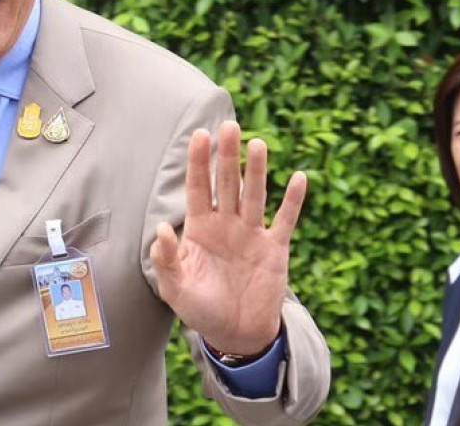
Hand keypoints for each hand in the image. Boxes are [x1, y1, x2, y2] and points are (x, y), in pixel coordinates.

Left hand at [149, 120, 306, 354]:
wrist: (235, 334)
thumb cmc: (201, 309)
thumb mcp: (175, 288)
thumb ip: (166, 260)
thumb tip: (160, 229)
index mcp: (200, 229)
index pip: (198, 187)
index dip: (199, 162)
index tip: (200, 135)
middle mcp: (226, 224)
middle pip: (227, 183)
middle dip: (227, 155)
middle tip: (229, 125)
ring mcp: (252, 234)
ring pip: (254, 194)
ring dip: (256, 170)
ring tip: (257, 144)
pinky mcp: (275, 249)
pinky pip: (285, 220)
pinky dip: (293, 200)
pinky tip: (299, 178)